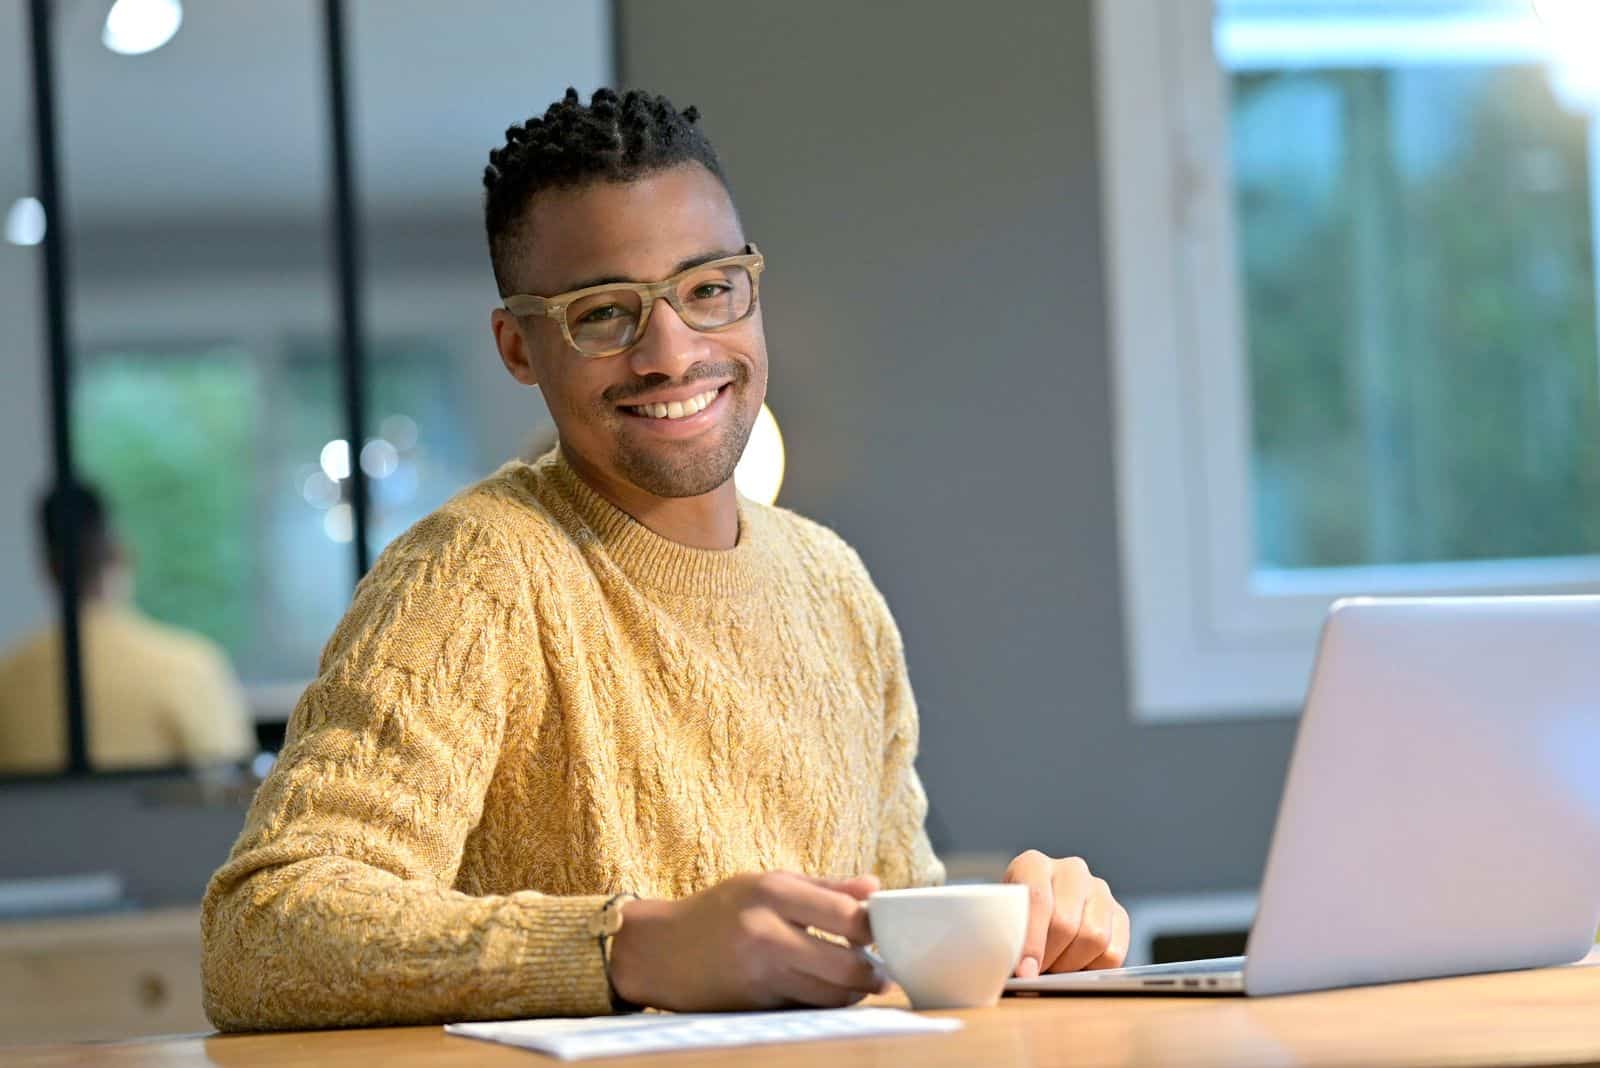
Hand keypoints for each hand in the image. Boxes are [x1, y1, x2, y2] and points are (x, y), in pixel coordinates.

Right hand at [607, 871, 887, 1011]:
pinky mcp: (755, 1006)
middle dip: (873, 973)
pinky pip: (808, 1009)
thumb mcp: (767, 883)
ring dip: (853, 992)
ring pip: (831, 996)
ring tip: (857, 980)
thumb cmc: (721, 910)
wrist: (660, 950)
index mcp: (772, 893)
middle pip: (846, 967)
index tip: (879, 930)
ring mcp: (759, 975)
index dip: (873, 928)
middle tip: (881, 970)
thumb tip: (875, 888)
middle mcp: (766, 934)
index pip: (847, 916)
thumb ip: (825, 887)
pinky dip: (824, 1003)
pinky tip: (824, 991)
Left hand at [1003, 850, 1128, 976]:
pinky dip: (1092, 969)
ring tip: (1053, 968)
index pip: (1038, 898)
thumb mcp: (1000, 921)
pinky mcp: (1119, 914)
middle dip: (1049, 957)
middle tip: (1035, 973)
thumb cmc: (1010, 923)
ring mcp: (1099, 890)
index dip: (1032, 940)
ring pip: (1094, 938)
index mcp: (1033, 864)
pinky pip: (1113, 953)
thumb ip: (1006, 937)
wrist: (1032, 920)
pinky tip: (1074, 966)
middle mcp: (1071, 870)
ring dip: (1070, 964)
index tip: (1025, 971)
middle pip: (1066, 923)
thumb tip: (1023, 972)